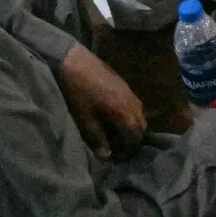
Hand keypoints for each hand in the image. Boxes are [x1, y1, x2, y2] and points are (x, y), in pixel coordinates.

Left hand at [58, 44, 145, 158]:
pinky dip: (130, 113)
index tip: (116, 154)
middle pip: (141, 125)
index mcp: (124, 112)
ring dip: (132, 124)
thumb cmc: (77, 92)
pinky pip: (135, 103)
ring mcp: (129, 91)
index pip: (135, 136)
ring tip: (116, 130)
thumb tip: (106, 156)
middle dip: (133, 137)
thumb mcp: (84, 118)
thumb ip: (97, 138)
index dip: (128, 148)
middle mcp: (132, 102)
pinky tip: (114, 114)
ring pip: (140, 114)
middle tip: (117, 143)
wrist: (73, 61)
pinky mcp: (124, 84)